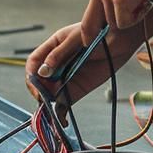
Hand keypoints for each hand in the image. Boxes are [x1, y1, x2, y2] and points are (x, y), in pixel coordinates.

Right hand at [25, 21, 143, 104]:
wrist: (120, 39)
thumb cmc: (98, 32)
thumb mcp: (76, 39)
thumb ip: (58, 55)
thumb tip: (43, 72)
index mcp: (52, 47)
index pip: (34, 63)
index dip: (32, 74)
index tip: (37, 84)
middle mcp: (56, 64)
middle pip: (39, 80)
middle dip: (39, 90)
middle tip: (45, 98)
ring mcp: (66, 78)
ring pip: (49, 94)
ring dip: (48, 105)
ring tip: (51, 112)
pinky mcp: (77, 89)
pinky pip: (64, 103)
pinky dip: (60, 113)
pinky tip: (61, 121)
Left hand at [79, 0, 152, 42]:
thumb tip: (122, 14)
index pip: (89, 17)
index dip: (89, 33)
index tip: (87, 43)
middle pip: (98, 26)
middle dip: (112, 28)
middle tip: (133, 16)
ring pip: (117, 24)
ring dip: (133, 17)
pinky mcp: (118, 0)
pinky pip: (125, 23)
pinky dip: (138, 16)